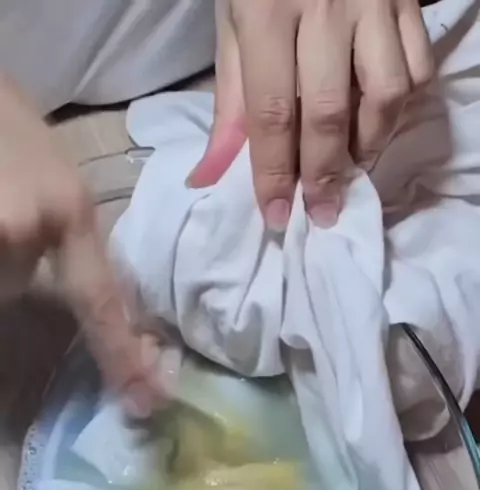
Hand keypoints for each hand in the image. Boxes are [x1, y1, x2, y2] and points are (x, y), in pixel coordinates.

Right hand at [0, 76, 162, 416]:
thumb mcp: (63, 191)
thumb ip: (76, 250)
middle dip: (12, 273)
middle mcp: (22, 227)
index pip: (99, 302)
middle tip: (6, 221)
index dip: (120, 358)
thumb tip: (100, 315)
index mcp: (69, 211)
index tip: (143, 404)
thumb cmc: (18, 134)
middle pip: (14, 292)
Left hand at [190, 0, 432, 229]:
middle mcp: (325, 7)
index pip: (273, 114)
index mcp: (266, 12)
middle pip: (330, 113)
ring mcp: (374, 1)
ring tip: (351, 166)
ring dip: (370, 145)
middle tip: (322, 211)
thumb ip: (229, 101)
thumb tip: (211, 175)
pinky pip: (418, 66)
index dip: (274, 173)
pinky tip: (378, 120)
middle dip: (325, 175)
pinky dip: (402, 106)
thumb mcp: (232, 24)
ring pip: (386, 94)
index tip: (277, 217)